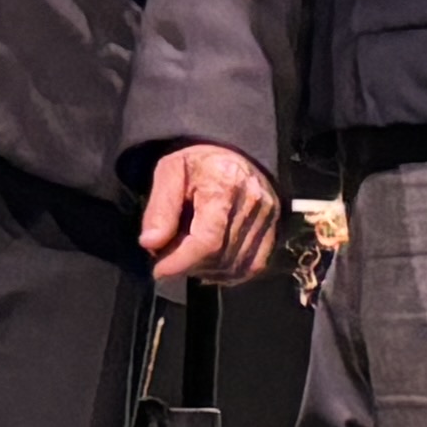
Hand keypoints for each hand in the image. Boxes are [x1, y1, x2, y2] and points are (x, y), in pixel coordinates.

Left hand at [138, 143, 278, 285]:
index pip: (208, 239)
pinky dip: (229, 272)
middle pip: (220, 256)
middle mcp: (254, 203)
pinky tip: (211, 263)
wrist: (233, 154)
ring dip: (206, 271)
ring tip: (188, 257)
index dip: (181, 261)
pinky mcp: (275, 230)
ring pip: (235, 266)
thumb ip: (160, 208)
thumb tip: (151, 244)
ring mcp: (268, 219)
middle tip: (168, 257)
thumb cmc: (197, 163)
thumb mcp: (169, 173)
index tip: (159, 270)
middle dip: (188, 265)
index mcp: (225, 184)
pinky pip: (253, 266)